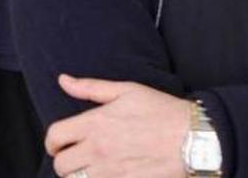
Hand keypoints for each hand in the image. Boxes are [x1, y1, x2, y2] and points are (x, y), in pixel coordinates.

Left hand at [46, 75, 190, 177]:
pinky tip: (107, 176)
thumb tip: (64, 80)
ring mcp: (111, 172)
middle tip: (75, 159)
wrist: (195, 138)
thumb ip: (90, 87)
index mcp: (95, 123)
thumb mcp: (127, 91)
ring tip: (90, 170)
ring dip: (79, 176)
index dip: (52, 143)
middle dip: (64, 162)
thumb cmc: (163, 112)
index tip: (58, 145)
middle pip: (61, 166)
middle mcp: (99, 150)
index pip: (54, 137)